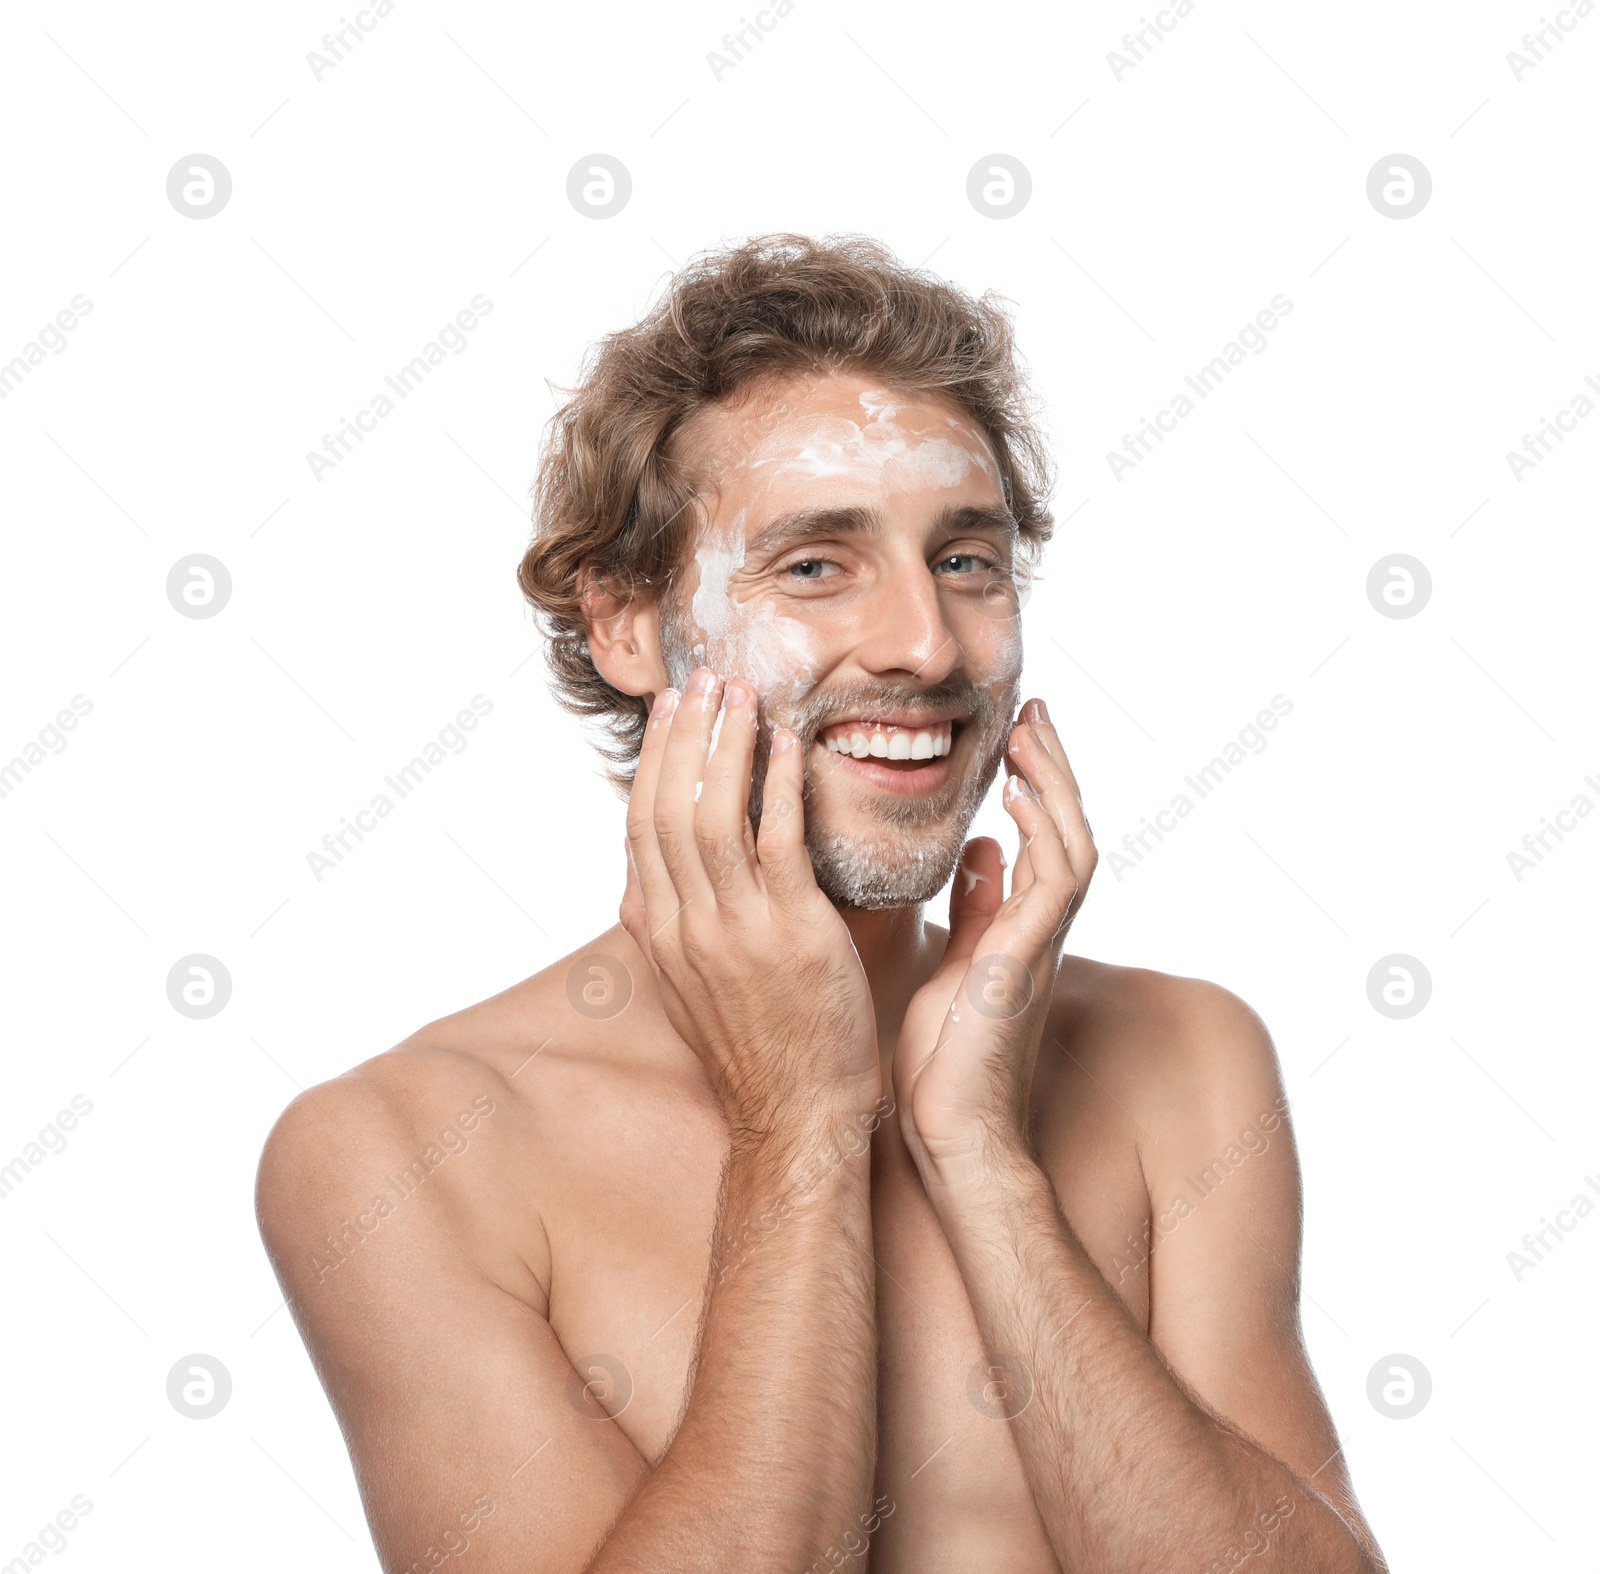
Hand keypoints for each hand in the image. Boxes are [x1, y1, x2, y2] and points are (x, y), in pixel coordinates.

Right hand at [620, 667, 881, 1144]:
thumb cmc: (755, 1050)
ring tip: (743, 695)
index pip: (642, 827)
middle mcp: (686, 927)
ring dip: (727, 747)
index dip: (655, 761)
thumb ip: (664, 930)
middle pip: (669, 810)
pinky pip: (778, 845)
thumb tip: (639, 885)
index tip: (671, 711)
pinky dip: (779, 788)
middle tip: (705, 678)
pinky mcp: (792, 937)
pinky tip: (789, 748)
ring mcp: (736, 932)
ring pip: (713, 818)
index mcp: (660, 934)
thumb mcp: (685, 990)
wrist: (794, 1118)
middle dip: (685, 736)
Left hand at [890, 698, 1095, 1186]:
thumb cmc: (946, 1059)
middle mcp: (1040, 931)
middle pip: (1066, 830)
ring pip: (1071, 845)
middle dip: (1052, 769)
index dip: (1036, 785)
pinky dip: (1043, 836)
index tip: (1016, 734)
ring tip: (1029, 734)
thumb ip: (977, 907)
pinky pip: (1053, 886)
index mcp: (1020, 928)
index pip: (1040, 839)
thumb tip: (983, 849)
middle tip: (1031, 713)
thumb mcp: (956, 963)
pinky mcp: (1024, 963)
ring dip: (1054, 787)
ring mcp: (1039, 946)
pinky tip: (1018, 798)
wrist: (952, 1133)